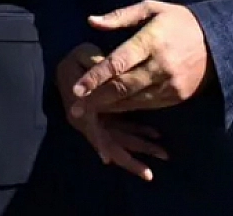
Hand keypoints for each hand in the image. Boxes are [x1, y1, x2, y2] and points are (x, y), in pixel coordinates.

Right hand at [55, 44, 167, 180]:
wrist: (70, 62)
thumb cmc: (76, 60)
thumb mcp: (83, 57)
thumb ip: (97, 70)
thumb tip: (109, 84)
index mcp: (80, 109)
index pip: (93, 133)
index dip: (103, 147)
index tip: (112, 161)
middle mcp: (87, 122)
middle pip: (108, 146)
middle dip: (129, 161)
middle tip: (149, 175)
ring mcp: (98, 122)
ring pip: (119, 142)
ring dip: (140, 148)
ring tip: (162, 154)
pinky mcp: (106, 119)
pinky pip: (122, 131)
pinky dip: (138, 134)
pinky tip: (155, 135)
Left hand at [71, 0, 211, 114]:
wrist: (221, 42)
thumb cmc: (180, 21)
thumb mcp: (152, 8)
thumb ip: (120, 16)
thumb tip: (91, 21)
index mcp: (152, 40)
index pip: (118, 62)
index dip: (96, 77)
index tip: (77, 87)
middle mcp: (161, 65)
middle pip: (123, 86)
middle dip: (96, 98)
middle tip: (75, 107)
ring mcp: (170, 84)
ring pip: (134, 100)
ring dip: (109, 107)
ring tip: (87, 112)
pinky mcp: (177, 96)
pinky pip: (147, 105)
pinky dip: (127, 108)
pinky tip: (111, 110)